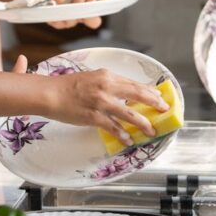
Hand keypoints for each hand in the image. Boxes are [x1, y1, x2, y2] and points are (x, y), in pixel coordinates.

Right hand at [43, 68, 167, 147]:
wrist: (51, 93)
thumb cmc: (69, 86)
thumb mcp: (92, 78)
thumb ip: (108, 84)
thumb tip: (125, 92)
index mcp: (107, 76)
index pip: (133, 83)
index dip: (149, 91)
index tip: (159, 96)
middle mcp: (106, 87)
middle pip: (137, 95)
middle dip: (153, 103)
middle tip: (164, 110)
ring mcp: (100, 102)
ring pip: (129, 113)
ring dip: (142, 123)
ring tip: (151, 130)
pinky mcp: (93, 116)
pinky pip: (113, 127)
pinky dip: (122, 134)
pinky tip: (128, 140)